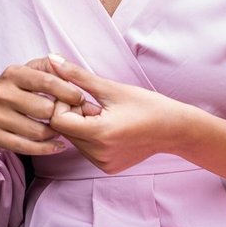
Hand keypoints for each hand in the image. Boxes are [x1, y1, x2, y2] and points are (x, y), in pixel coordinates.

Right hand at [0, 57, 91, 157]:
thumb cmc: (7, 92)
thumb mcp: (21, 74)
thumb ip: (46, 68)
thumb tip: (69, 67)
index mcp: (12, 74)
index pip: (47, 81)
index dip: (68, 91)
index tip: (80, 98)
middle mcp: (2, 93)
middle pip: (45, 109)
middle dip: (61, 116)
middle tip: (71, 119)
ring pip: (37, 131)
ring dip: (54, 133)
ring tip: (61, 131)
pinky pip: (26, 146)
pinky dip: (46, 149)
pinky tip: (57, 145)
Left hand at [44, 56, 195, 174]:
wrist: (174, 129)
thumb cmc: (147, 105)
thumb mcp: (111, 88)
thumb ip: (77, 75)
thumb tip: (51, 59)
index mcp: (99, 134)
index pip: (57, 119)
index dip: (65, 103)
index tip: (83, 95)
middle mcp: (98, 154)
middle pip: (63, 130)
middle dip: (72, 113)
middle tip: (95, 104)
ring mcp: (103, 163)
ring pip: (73, 140)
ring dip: (80, 124)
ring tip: (103, 115)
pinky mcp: (107, 167)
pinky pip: (86, 149)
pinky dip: (90, 136)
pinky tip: (109, 127)